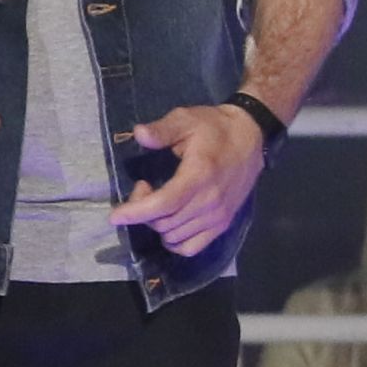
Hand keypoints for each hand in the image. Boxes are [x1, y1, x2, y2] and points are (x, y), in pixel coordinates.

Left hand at [110, 99, 268, 255]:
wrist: (251, 136)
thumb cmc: (215, 128)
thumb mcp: (186, 119)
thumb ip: (162, 129)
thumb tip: (139, 134)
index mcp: (199, 175)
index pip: (163, 204)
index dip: (136, 212)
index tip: (115, 216)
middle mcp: (210, 201)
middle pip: (164, 222)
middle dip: (143, 211)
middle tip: (144, 187)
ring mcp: (218, 216)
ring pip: (174, 236)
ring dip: (158, 224)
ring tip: (160, 202)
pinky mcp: (223, 224)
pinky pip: (191, 247)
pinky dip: (175, 242)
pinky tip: (170, 224)